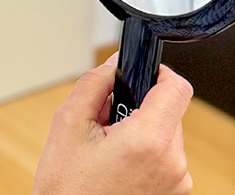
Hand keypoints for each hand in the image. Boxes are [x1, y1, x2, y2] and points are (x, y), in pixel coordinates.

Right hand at [33, 59, 192, 194]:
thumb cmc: (67, 187)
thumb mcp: (68, 123)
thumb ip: (94, 84)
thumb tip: (113, 64)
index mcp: (148, 141)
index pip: (176, 88)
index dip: (158, 72)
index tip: (141, 72)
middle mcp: (173, 164)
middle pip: (168, 112)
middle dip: (139, 107)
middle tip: (105, 122)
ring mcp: (177, 183)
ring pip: (165, 135)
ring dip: (141, 131)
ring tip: (107, 148)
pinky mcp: (174, 194)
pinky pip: (165, 158)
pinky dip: (145, 153)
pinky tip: (117, 164)